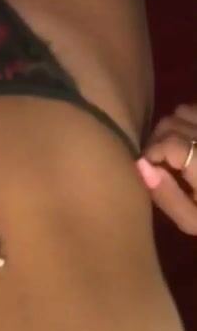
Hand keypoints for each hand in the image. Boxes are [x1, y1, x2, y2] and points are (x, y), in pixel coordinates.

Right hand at [136, 104, 196, 234]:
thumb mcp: (193, 221)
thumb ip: (167, 196)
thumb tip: (139, 165)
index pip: (166, 143)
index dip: (149, 155)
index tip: (147, 170)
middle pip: (170, 124)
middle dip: (155, 142)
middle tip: (156, 163)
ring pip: (183, 111)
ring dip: (172, 128)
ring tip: (174, 151)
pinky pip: (195, 109)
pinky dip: (188, 120)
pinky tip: (191, 140)